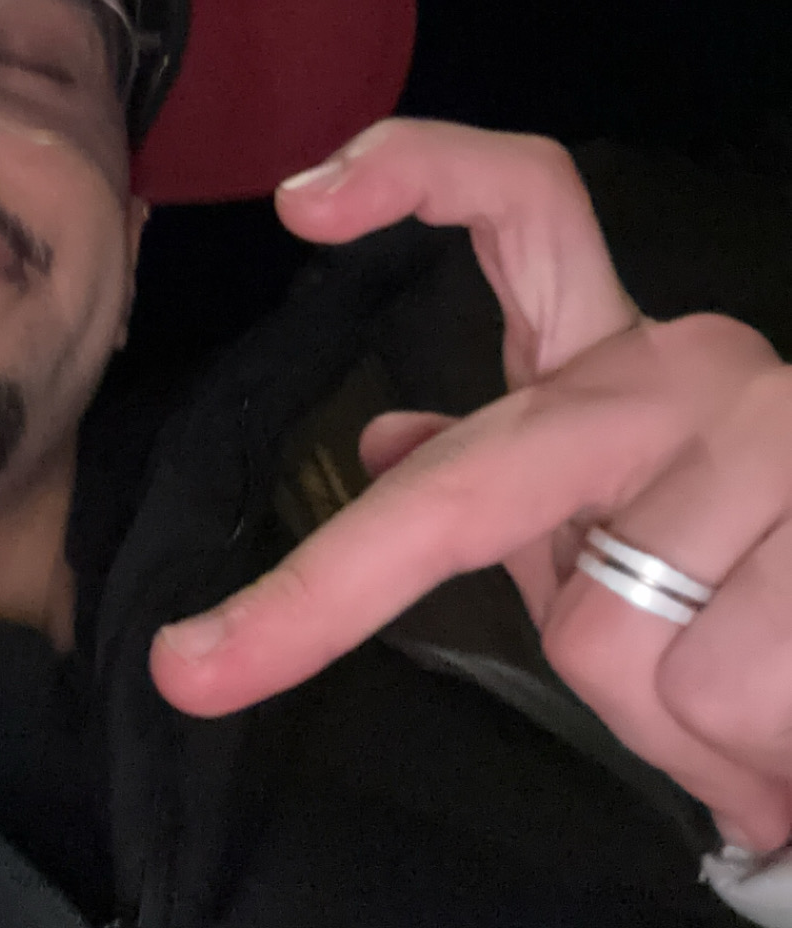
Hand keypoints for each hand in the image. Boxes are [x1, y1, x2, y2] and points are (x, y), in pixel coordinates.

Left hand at [149, 118, 791, 851]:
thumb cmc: (758, 626)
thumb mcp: (616, 560)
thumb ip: (512, 495)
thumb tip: (393, 432)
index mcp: (621, 370)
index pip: (526, 208)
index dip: (414, 172)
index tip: (296, 199)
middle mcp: (695, 370)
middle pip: (487, 472)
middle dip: (329, 586)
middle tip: (194, 667)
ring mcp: (778, 433)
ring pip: (607, 630)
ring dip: (671, 718)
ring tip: (759, 707)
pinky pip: (713, 687)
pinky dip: (747, 755)